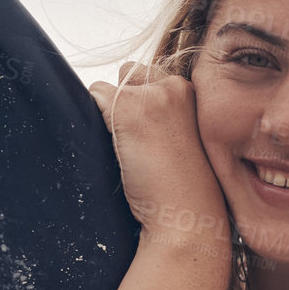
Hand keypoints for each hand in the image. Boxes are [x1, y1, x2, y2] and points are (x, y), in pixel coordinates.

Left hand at [89, 62, 229, 248]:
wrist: (188, 215)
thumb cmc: (184, 190)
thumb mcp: (184, 141)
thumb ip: (166, 118)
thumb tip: (124, 105)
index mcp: (194, 93)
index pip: (154, 78)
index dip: (144, 106)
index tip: (154, 139)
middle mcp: (176, 86)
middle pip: (132, 74)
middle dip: (126, 101)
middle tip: (141, 144)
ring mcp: (151, 95)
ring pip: (111, 87)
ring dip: (109, 113)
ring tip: (131, 151)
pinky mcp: (126, 107)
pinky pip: (94, 97)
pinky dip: (96, 123)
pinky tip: (121, 152)